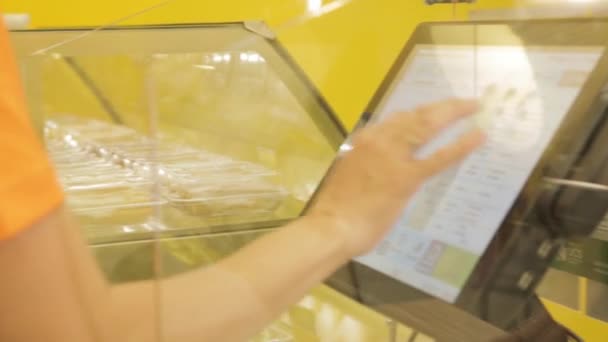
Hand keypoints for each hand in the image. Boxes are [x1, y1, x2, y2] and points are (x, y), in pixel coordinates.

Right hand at [309, 99, 484, 256]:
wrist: (332, 225)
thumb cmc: (336, 208)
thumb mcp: (350, 175)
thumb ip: (369, 165)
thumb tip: (383, 167)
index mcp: (362, 140)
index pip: (396, 120)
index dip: (418, 114)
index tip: (433, 110)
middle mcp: (378, 140)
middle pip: (415, 115)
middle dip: (441, 106)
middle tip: (462, 103)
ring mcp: (393, 156)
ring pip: (427, 125)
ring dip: (452, 113)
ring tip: (472, 106)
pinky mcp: (407, 178)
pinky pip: (439, 157)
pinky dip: (461, 145)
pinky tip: (478, 136)